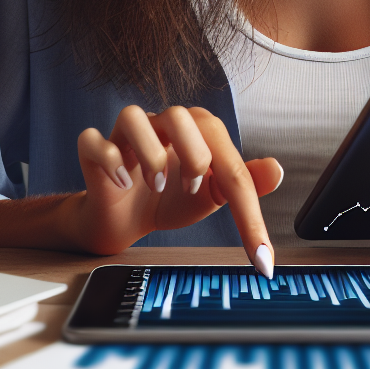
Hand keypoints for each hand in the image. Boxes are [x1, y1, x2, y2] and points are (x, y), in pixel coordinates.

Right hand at [69, 105, 282, 272]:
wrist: (125, 220)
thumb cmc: (171, 199)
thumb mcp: (213, 196)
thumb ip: (245, 183)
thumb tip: (277, 169)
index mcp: (197, 131)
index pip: (226, 156)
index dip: (248, 207)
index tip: (260, 253)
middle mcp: (162, 125)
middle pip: (180, 115)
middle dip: (193, 156)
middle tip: (192, 189)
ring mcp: (125, 136)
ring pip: (132, 116)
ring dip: (149, 154)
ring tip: (158, 185)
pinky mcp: (95, 151)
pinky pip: (92, 140)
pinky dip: (109, 160)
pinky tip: (123, 182)